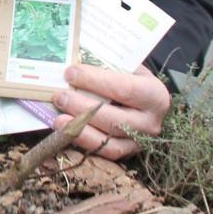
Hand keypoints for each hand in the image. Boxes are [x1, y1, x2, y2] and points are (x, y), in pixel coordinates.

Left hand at [50, 64, 169, 160]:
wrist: (145, 101)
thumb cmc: (130, 78)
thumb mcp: (125, 67)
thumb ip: (104, 65)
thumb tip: (71, 61)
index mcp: (154, 94)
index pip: (124, 89)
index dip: (95, 81)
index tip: (70, 73)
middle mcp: (151, 121)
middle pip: (114, 118)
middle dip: (82, 107)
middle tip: (59, 96)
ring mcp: (140, 140)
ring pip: (108, 138)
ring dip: (79, 128)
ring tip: (58, 117)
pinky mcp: (128, 152)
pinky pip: (104, 151)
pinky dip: (83, 141)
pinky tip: (65, 130)